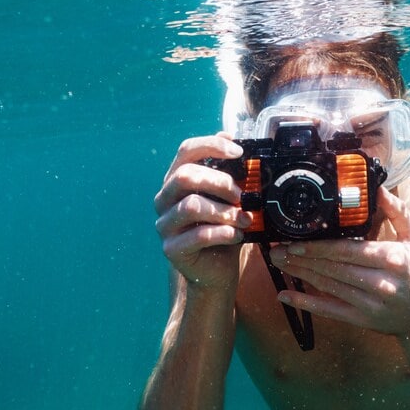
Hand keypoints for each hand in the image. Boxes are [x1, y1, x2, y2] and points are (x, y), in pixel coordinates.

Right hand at [153, 133, 250, 291]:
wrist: (216, 270)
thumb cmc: (222, 229)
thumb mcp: (229, 199)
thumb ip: (229, 172)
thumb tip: (232, 139)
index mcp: (176, 180)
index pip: (186, 150)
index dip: (211, 146)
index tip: (239, 152)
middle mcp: (165, 199)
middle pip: (185, 176)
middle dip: (219, 182)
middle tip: (241, 196)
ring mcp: (165, 224)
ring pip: (192, 206)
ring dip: (225, 212)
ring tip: (245, 220)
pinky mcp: (171, 248)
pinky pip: (198, 235)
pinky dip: (223, 233)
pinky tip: (237, 236)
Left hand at [269, 189, 409, 337]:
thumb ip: (397, 211)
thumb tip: (378, 189)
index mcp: (392, 259)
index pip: (348, 250)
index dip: (319, 247)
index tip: (296, 240)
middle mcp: (380, 283)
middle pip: (333, 268)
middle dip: (302, 258)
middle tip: (277, 249)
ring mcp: (369, 304)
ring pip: (327, 287)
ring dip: (299, 274)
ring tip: (278, 262)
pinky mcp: (361, 320)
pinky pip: (329, 311)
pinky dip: (305, 304)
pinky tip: (286, 295)